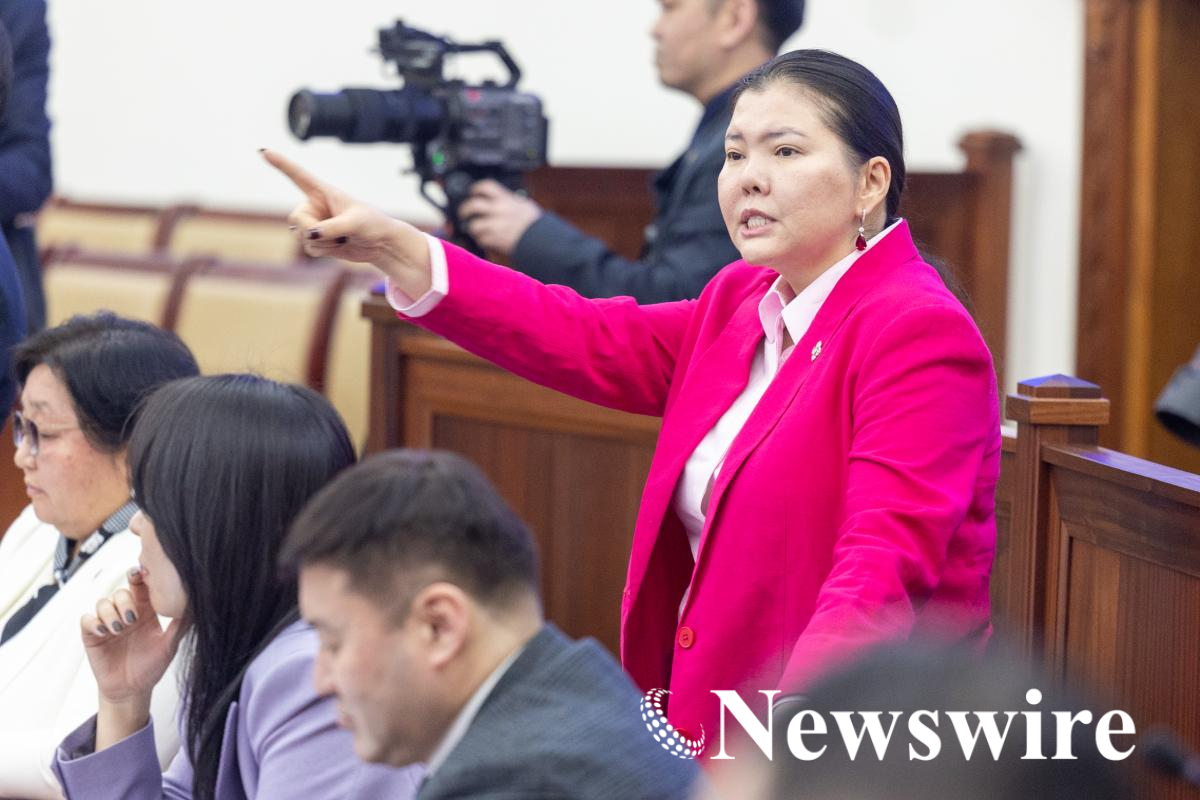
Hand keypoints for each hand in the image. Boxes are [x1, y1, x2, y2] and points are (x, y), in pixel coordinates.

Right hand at [81, 567, 181, 705]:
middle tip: (132, 618)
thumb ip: (180, 626)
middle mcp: (127, 613)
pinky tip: (104, 631)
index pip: (141, 587)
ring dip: (110, 612)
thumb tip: (195, 607)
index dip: (140, 577)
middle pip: (121, 592)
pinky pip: (86, 619)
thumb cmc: (152, 667)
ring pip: (103, 602)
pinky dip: (93, 621)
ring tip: (119, 629)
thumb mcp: (169, 646)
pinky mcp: (93, 635)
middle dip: (125, 601)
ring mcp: (108, 623)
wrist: (132, 690)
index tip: (142, 574)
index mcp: (146, 611)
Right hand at [260, 148, 431, 295]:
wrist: (380, 244)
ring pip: (301, 236)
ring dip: (323, 243)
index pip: (298, 176)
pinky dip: (324, 251)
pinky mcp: (318, 240)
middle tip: (334, 234)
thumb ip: (332, 228)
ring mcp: (315, 224)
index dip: (281, 164)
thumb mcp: (355, 223)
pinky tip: (339, 245)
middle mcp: (315, 206)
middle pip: (296, 219)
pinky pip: (309, 249)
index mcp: (324, 192)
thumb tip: (312, 235)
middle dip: (312, 231)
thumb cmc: (372, 224)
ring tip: (343, 238)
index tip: (263, 151)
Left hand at [458, 179, 542, 256]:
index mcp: (507, 199)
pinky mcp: (497, 240)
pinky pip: (481, 239)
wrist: (542, 239)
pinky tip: (486, 240)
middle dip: (465, 210)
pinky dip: (482, 240)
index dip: (476, 189)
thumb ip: (510, 202)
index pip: (486, 187)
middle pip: (473, 205)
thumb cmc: (536, 224)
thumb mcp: (524, 206)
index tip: (473, 192)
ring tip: (476, 230)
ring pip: (474, 225)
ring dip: (473, 228)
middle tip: (463, 213)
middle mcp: (499, 210)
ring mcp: (497, 225)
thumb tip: (502, 200)